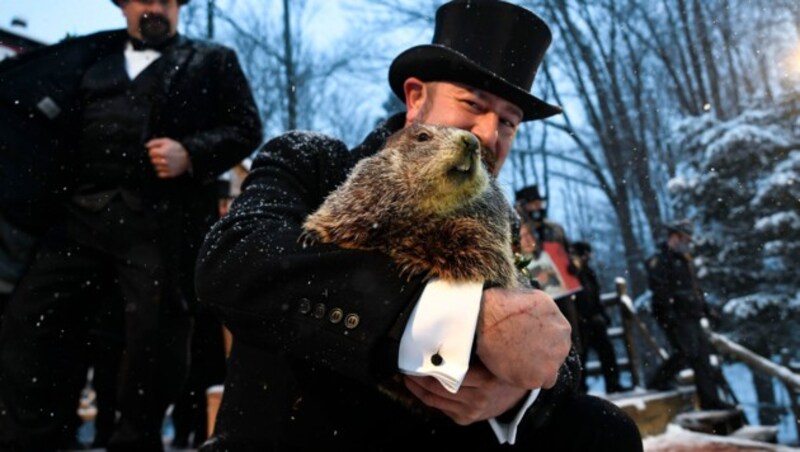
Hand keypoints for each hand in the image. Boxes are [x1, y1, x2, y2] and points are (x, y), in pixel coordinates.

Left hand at [146, 137, 191, 177]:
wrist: (190, 156)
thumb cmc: (177, 148)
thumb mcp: (167, 141)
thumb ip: (155, 142)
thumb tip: (146, 145)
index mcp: (163, 152)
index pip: (151, 153)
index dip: (154, 150)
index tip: (158, 150)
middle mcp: (165, 161)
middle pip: (152, 160)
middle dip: (156, 158)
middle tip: (162, 156)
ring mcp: (168, 168)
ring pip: (156, 167)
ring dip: (159, 165)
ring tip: (165, 161)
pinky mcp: (170, 174)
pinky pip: (160, 174)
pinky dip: (161, 171)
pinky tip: (165, 167)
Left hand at [403, 361, 527, 424]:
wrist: (517, 394)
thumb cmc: (501, 370)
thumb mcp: (491, 357)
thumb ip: (469, 350)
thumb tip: (444, 337)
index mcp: (485, 378)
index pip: (448, 374)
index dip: (428, 368)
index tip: (415, 360)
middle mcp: (478, 397)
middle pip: (438, 388)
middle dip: (418, 379)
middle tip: (406, 369)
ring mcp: (472, 411)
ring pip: (436, 401)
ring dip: (419, 390)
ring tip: (410, 379)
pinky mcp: (467, 419)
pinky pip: (442, 409)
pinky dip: (431, 399)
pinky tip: (423, 390)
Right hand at [476, 287, 570, 388]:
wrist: (485, 317)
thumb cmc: (503, 305)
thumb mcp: (534, 299)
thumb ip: (544, 314)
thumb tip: (540, 318)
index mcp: (562, 327)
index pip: (558, 342)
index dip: (543, 343)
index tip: (530, 343)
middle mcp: (562, 345)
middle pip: (554, 358)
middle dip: (540, 356)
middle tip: (521, 352)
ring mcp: (550, 363)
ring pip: (546, 373)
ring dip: (534, 369)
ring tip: (514, 361)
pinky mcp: (536, 378)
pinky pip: (534, 383)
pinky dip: (524, 378)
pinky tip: (511, 368)